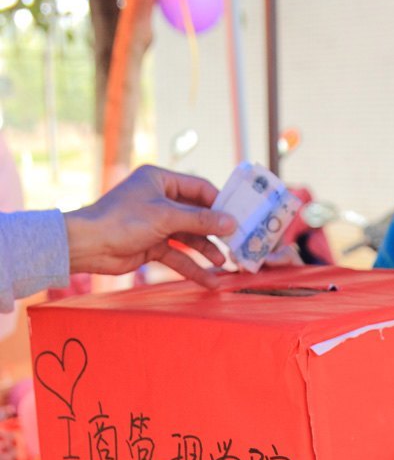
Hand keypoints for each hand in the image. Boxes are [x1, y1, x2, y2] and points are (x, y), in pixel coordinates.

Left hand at [64, 165, 236, 288]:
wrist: (89, 246)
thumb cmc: (123, 220)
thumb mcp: (166, 217)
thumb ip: (201, 220)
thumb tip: (232, 223)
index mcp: (161, 179)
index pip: (199, 188)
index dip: (220, 203)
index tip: (239, 218)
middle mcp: (160, 198)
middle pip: (197, 215)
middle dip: (215, 232)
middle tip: (237, 243)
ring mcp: (157, 223)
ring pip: (189, 237)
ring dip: (206, 251)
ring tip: (224, 264)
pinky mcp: (152, 245)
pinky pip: (178, 256)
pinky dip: (192, 267)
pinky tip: (208, 280)